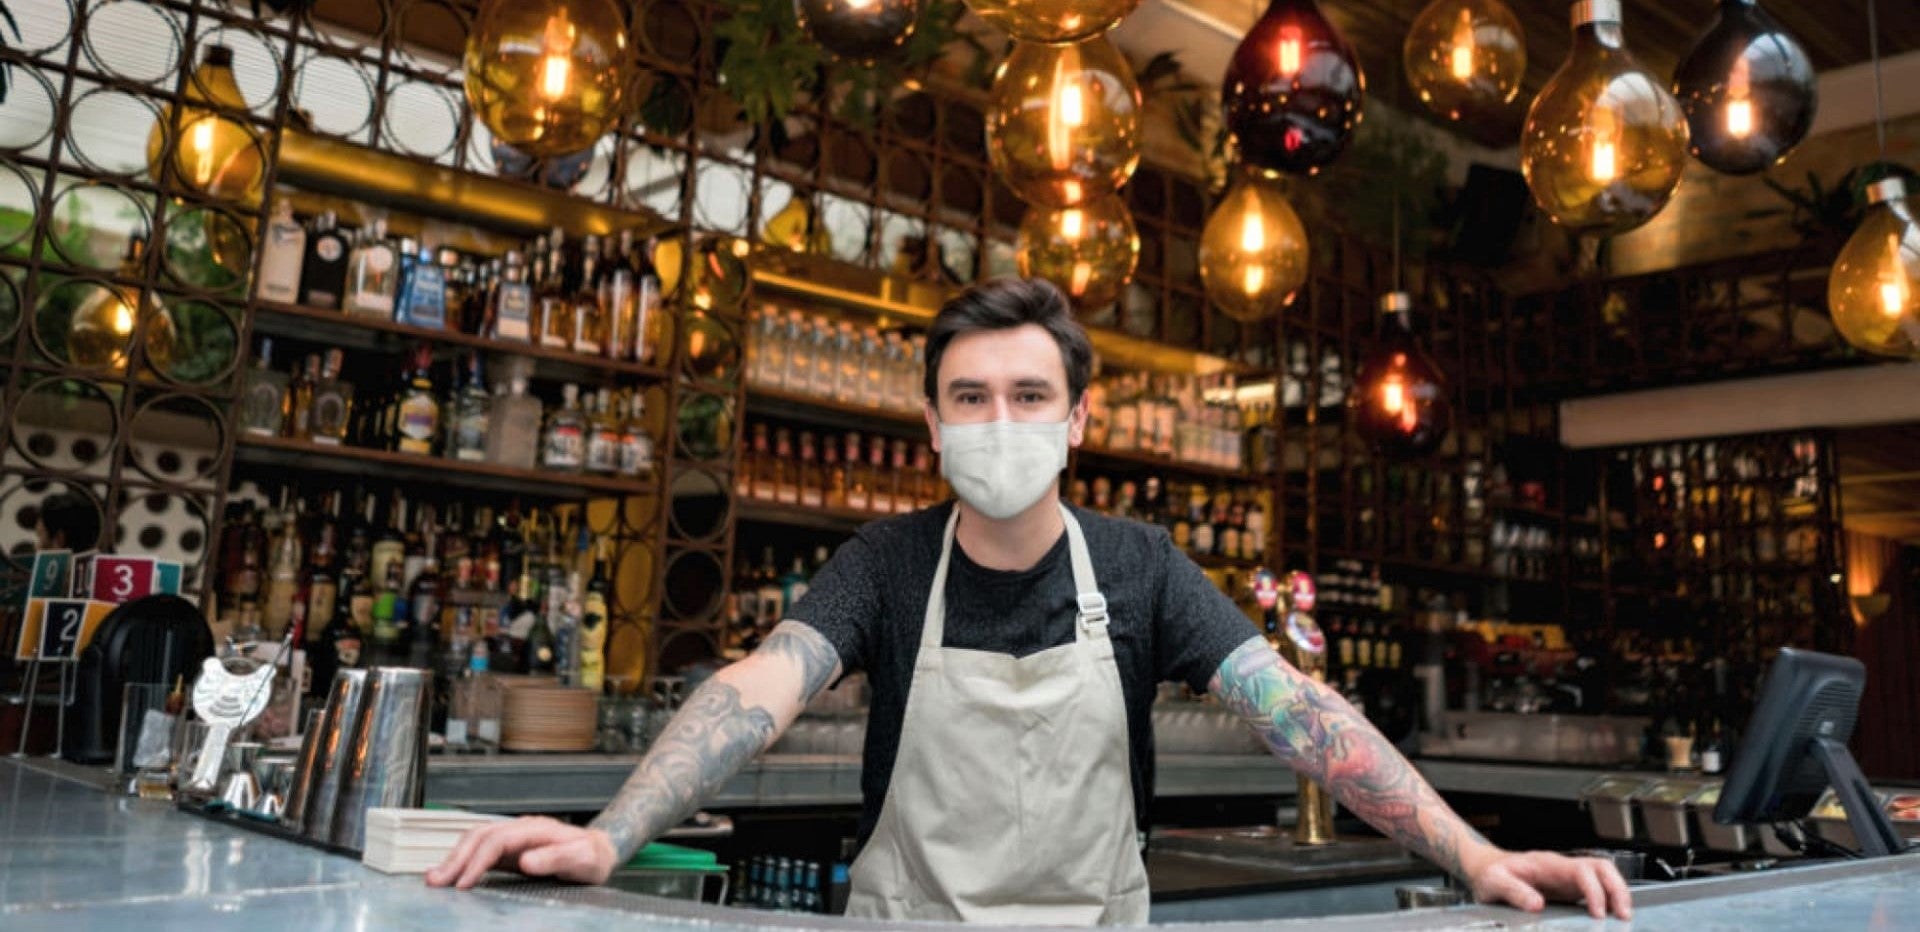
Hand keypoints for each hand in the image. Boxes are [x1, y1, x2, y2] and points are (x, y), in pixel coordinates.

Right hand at [424, 816, 619, 889]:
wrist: (601, 851)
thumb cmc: (593, 857)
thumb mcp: (583, 859)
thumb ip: (556, 858)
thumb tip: (526, 861)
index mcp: (536, 829)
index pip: (497, 841)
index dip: (477, 861)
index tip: (463, 883)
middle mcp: (521, 829)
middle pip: (480, 836)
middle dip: (455, 859)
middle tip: (435, 882)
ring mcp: (514, 838)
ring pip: (476, 840)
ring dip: (454, 858)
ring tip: (434, 879)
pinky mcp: (511, 849)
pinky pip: (480, 850)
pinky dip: (462, 860)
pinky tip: (450, 874)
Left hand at [1465, 849, 1632, 920]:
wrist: (1485, 868)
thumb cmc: (1490, 873)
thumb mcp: (1494, 882)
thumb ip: (1513, 891)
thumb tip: (1537, 905)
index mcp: (1547, 864)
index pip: (1582, 870)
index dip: (1594, 890)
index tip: (1597, 912)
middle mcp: (1562, 868)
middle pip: (1602, 868)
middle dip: (1618, 888)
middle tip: (1624, 914)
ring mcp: (1567, 878)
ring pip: (1603, 876)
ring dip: (1617, 894)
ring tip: (1624, 917)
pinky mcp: (1568, 889)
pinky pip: (1595, 890)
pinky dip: (1608, 901)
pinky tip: (1610, 918)